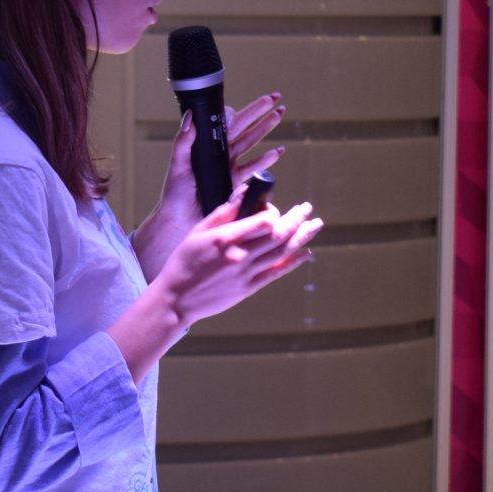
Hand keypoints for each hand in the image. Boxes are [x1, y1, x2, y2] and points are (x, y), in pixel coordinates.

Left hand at [136, 92, 286, 277]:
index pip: (224, 122)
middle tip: (275, 98)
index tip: (247, 103)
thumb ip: (183, 142)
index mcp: (205, 145)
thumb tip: (190, 117)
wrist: (182, 220)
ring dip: (266, 129)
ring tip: (279, 115)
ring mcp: (229, 166)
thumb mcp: (177, 165)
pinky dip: (266, 159)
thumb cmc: (175, 194)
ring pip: (251, 142)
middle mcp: (219, 153)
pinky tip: (277, 151)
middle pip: (243, 127)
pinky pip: (253, 167)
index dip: (238, 110)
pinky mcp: (236, 182)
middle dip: (260, 112)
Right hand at [154, 196, 323, 323]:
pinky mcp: (248, 288)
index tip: (272, 209)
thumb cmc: (184, 261)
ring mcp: (246, 274)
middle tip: (307, 208)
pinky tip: (306, 252)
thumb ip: (224, 212)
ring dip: (302, 237)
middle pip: (279, 235)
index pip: (264, 221)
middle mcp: (240, 256)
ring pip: (282, 253)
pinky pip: (276, 273)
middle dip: (297, 219)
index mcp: (226, 238)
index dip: (273, 212)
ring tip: (316, 224)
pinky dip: (293, 262)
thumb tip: (245, 192)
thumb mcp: (198, 231)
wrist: (177, 299)